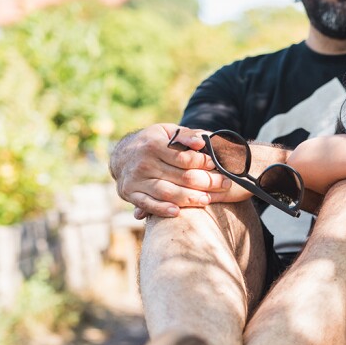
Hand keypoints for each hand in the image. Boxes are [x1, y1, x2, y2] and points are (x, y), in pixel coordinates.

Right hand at [109, 123, 242, 217]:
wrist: (120, 155)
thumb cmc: (152, 142)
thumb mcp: (168, 132)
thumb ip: (187, 135)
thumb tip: (202, 141)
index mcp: (153, 145)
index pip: (184, 158)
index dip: (204, 163)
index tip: (217, 165)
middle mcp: (143, 163)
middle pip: (181, 177)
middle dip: (207, 181)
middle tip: (225, 184)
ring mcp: (136, 180)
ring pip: (167, 192)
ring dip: (190, 197)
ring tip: (208, 199)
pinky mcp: (130, 194)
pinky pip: (148, 204)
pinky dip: (162, 209)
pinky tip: (177, 212)